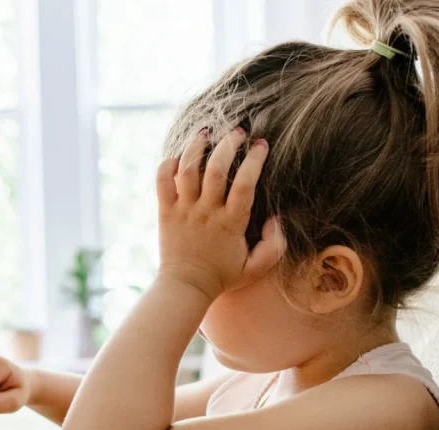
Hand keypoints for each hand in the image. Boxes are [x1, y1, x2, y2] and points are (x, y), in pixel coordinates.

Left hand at [156, 128, 283, 299]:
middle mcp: (206, 213)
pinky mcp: (165, 212)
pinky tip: (177, 156)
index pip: (245, 184)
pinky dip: (167, 165)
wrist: (185, 287)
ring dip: (196, 147)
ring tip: (206, 133)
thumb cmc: (223, 276)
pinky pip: (162, 181)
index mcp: (231, 223)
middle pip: (215, 170)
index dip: (254, 160)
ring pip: (187, 170)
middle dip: (228, 145)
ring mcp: (184, 210)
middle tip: (238, 132)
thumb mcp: (256, 267)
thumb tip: (277, 220)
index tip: (261, 145)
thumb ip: (275, 246)